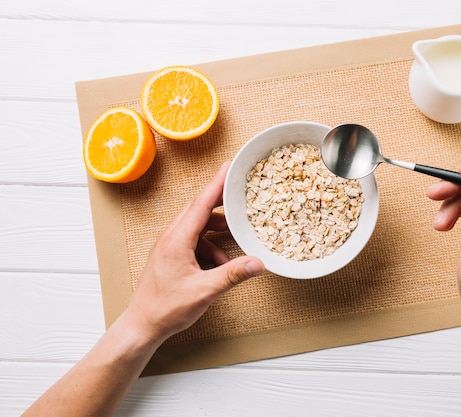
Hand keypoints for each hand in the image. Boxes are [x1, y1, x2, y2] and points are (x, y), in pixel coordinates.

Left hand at [125, 161, 264, 344]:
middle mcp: (170, 238)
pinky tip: (219, 262)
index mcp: (176, 240)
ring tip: (234, 235)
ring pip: (197, 225)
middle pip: (199, 209)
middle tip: (240, 193)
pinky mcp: (170, 255)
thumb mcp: (204, 291)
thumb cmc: (166, 309)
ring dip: (216, 228)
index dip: (217, 184)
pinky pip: (194, 241)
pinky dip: (209, 246)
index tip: (229, 167)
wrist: (142, 325)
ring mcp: (169, 246)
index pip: (200, 204)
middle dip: (221, 201)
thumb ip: (233, 274)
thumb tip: (258, 263)